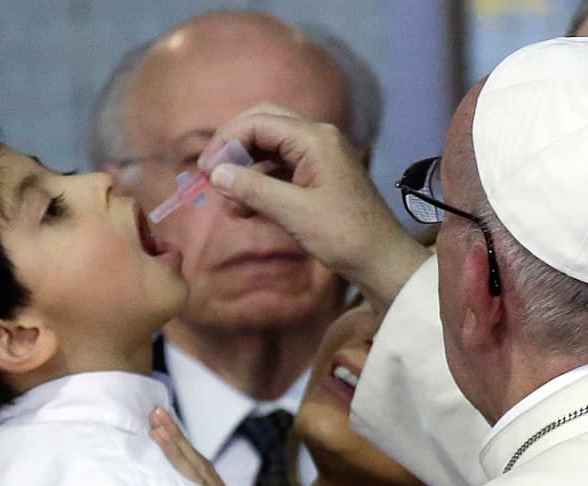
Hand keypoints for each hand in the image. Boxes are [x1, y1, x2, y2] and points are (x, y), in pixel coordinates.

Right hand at [201, 103, 429, 314]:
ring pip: (270, 150)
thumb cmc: (344, 236)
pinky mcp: (320, 178)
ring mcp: (320, 157)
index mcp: (315, 139)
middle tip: (211, 174)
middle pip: (263, 125)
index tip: (205, 171)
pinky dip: (261, 185)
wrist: (381, 260)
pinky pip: (282, 170)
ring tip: (228, 202)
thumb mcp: (293, 212)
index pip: (258, 122)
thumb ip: (252, 188)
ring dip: (245, 170)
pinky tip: (245, 209)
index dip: (226, 142)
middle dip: (234, 148)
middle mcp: (318, 139)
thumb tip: (215, 174)